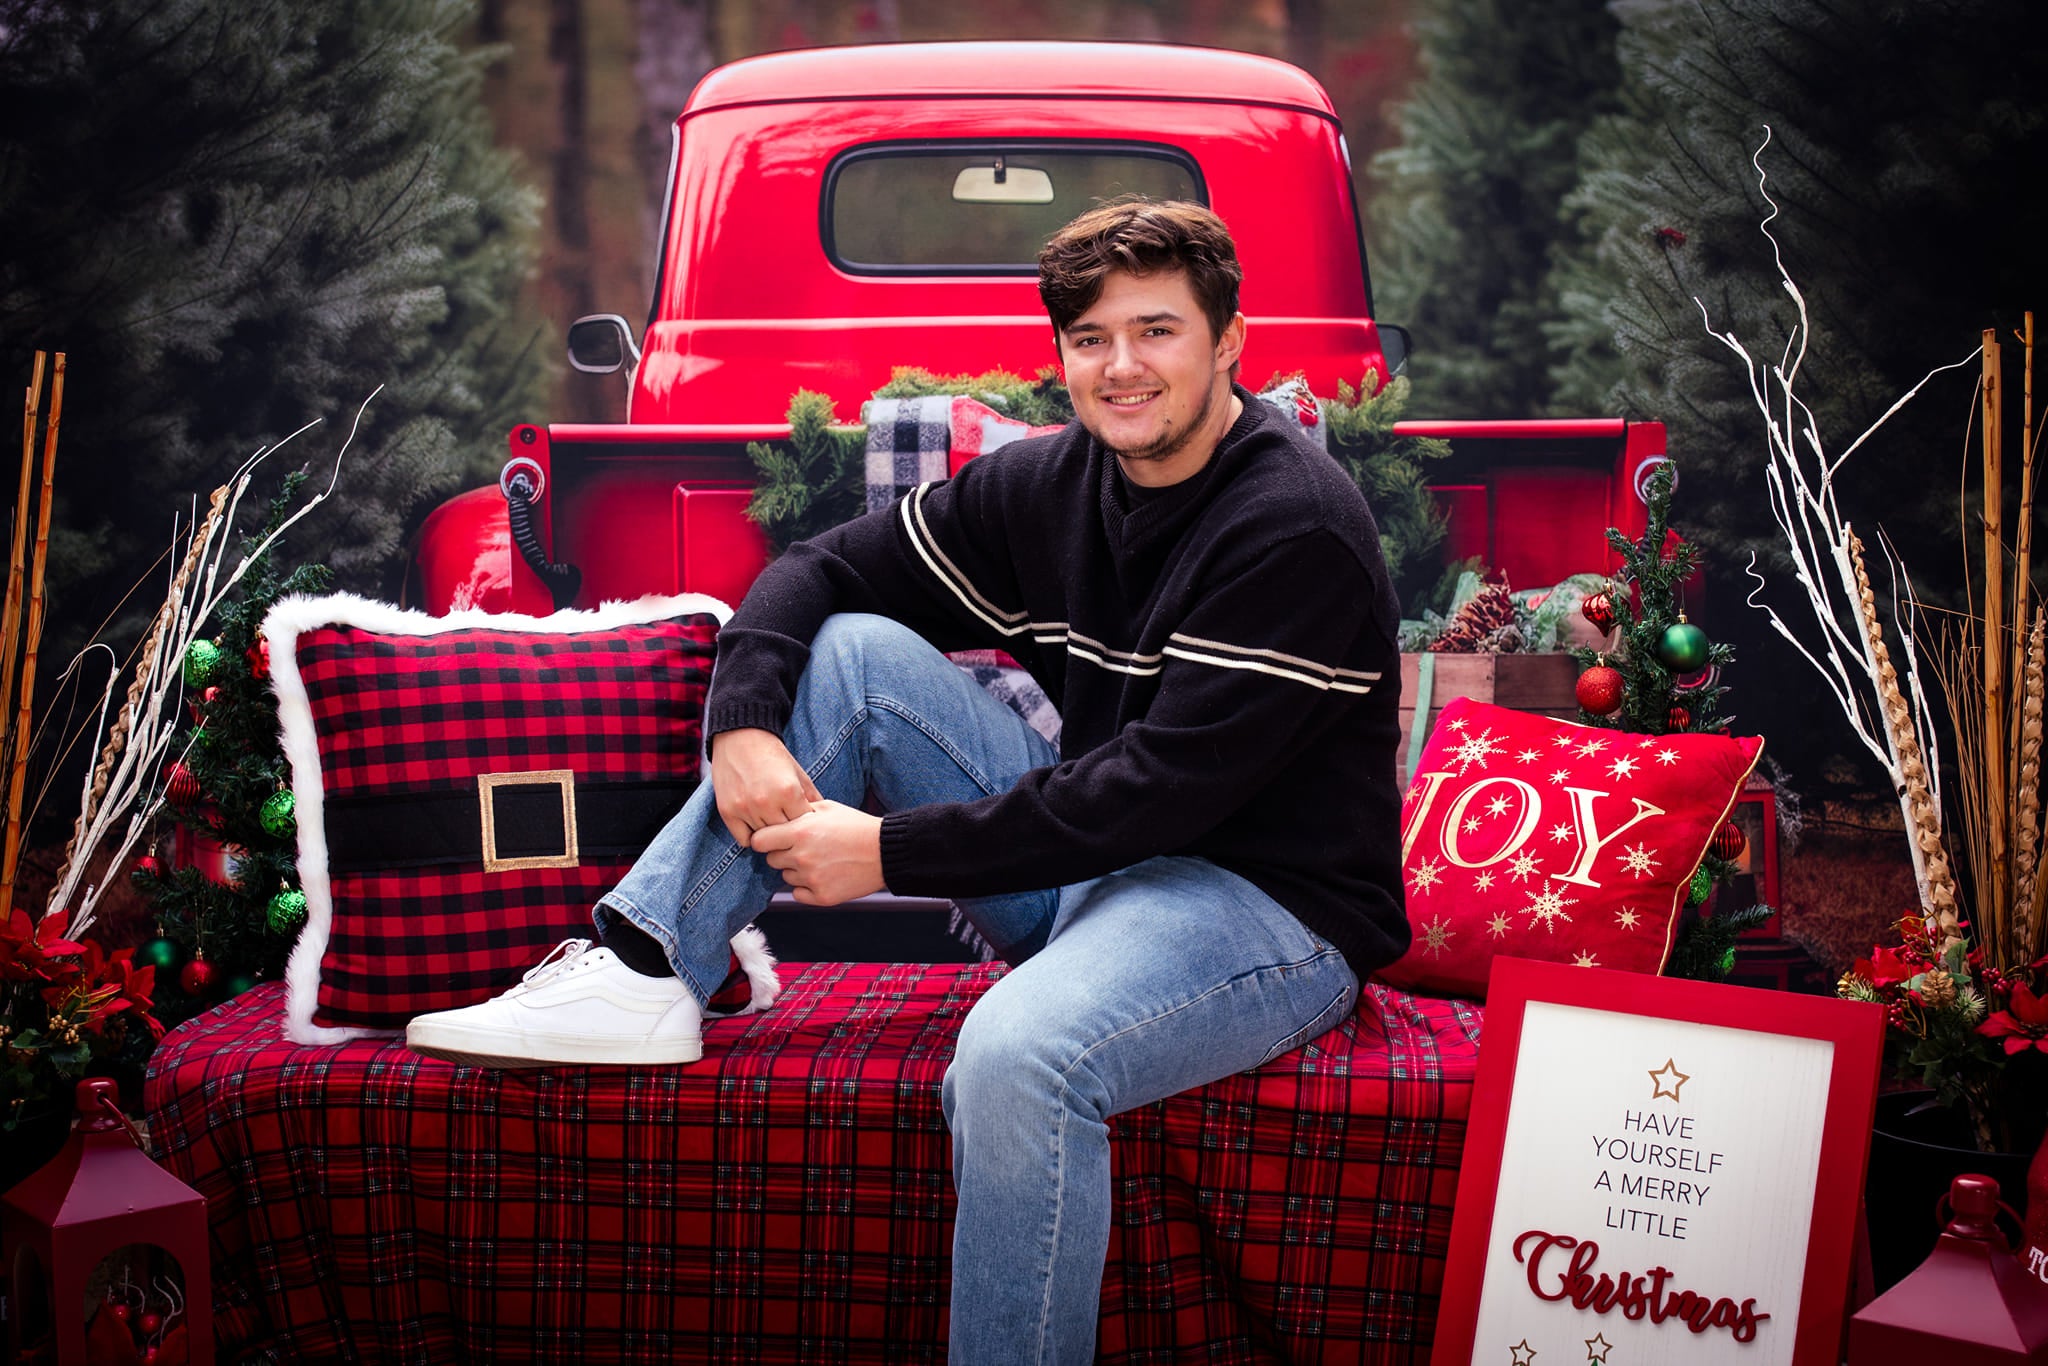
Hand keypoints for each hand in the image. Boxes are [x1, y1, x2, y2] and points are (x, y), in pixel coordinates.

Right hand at [709, 727, 819, 845]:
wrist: (740, 738)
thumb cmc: (773, 756)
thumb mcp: (798, 773)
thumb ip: (813, 798)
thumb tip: (824, 822)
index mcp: (789, 791)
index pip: (803, 825)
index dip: (804, 824)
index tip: (802, 820)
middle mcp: (766, 802)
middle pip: (784, 835)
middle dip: (788, 831)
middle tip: (787, 824)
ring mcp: (745, 808)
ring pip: (764, 839)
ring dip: (769, 833)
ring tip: (772, 821)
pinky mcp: (727, 811)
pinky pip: (744, 840)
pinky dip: (751, 836)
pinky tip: (756, 824)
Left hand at [750, 800, 884, 905]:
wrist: (886, 851)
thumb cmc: (857, 826)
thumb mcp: (827, 807)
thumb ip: (798, 810)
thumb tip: (776, 811)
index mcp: (800, 832)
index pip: (758, 841)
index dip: (765, 839)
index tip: (774, 838)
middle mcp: (802, 856)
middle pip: (771, 860)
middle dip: (782, 853)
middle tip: (803, 848)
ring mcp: (811, 878)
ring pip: (786, 877)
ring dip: (796, 870)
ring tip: (820, 860)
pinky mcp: (822, 896)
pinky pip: (798, 894)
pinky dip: (806, 887)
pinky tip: (823, 875)